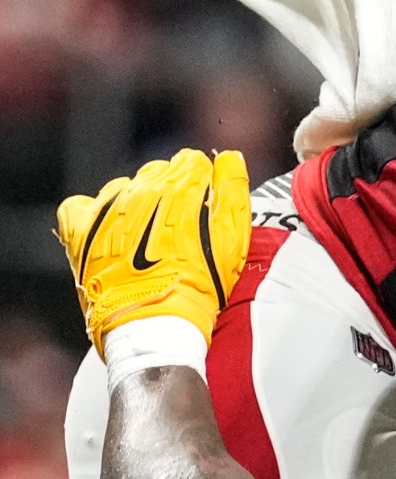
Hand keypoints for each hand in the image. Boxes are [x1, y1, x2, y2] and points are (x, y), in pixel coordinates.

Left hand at [57, 149, 250, 353]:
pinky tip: (108, 231)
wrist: (156, 321)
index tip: (204, 204)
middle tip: (178, 227)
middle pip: (159, 172)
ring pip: (124, 186)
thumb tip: (231, 158)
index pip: (191, 161)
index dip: (202, 181)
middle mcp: (141, 189)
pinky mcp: (82, 231)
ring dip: (137, 202)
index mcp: (181, 184)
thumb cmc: (201, 282)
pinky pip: (79, 206)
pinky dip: (93, 213)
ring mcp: (108, 209)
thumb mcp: (233, 236)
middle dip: (171, 192)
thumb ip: (233, 189)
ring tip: (146, 236)